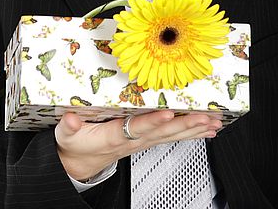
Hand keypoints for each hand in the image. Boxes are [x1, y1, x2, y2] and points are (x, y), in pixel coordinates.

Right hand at [55, 110, 221, 181]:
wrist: (80, 163)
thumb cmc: (76, 145)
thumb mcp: (65, 136)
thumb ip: (68, 126)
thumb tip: (70, 118)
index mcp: (114, 136)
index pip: (136, 128)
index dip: (152, 122)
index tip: (167, 114)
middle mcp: (132, 140)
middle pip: (162, 133)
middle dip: (185, 125)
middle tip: (205, 117)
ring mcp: (142, 142)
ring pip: (171, 135)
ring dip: (193, 129)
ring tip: (213, 123)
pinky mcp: (146, 141)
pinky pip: (172, 137)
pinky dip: (191, 133)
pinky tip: (205, 130)